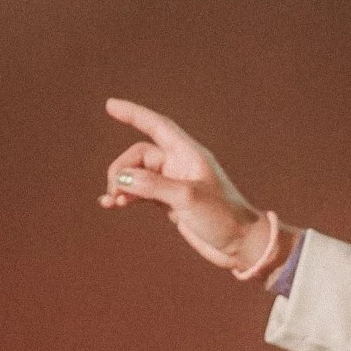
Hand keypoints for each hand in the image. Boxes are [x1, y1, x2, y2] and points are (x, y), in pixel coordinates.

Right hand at [100, 100, 285, 272]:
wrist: (241, 245)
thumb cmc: (222, 217)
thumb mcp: (186, 197)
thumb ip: (152, 186)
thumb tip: (121, 178)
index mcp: (189, 154)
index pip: (157, 126)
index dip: (134, 114)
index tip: (110, 105)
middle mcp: (180, 165)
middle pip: (139, 156)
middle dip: (122, 170)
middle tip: (115, 192)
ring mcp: (174, 184)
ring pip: (138, 175)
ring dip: (122, 185)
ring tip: (111, 202)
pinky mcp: (171, 203)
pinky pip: (142, 193)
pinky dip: (128, 197)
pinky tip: (114, 206)